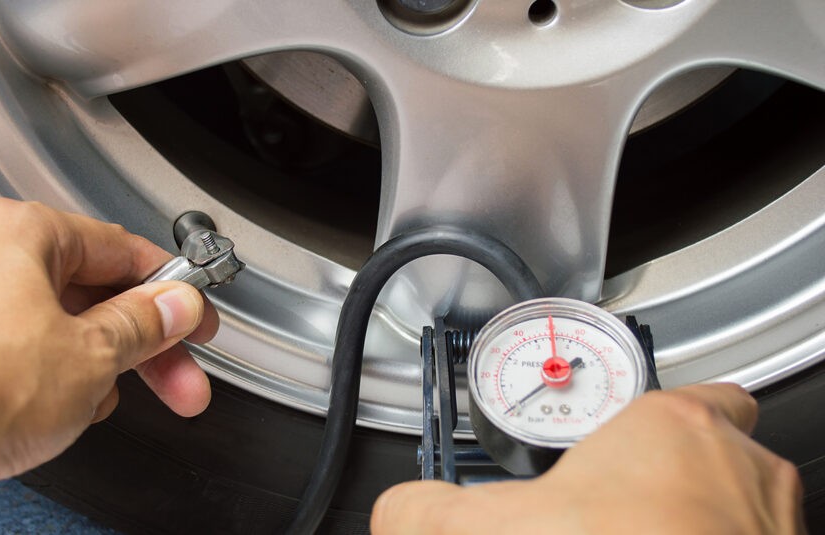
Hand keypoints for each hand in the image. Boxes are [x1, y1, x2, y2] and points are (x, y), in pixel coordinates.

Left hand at [0, 198, 217, 530]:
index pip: (121, 250)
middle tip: (179, 378)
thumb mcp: (91, 355)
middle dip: (143, 347)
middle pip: (92, 296)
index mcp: (22, 233)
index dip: (172, 289)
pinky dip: (47, 391)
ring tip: (97, 404)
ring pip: (56, 335)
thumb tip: (174, 306)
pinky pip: (19, 365)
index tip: (196, 318)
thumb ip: (144, 326)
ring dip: (93, 373)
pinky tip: (55, 421)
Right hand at [371, 384, 805, 533]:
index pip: (695, 393)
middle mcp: (741, 467)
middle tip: (620, 508)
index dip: (659, 416)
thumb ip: (433, 509)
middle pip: (714, 451)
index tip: (624, 439)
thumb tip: (396, 511)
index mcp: (675, 428)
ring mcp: (773, 521)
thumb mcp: (496, 524)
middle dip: (671, 477)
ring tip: (639, 534)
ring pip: (739, 505)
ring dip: (699, 518)